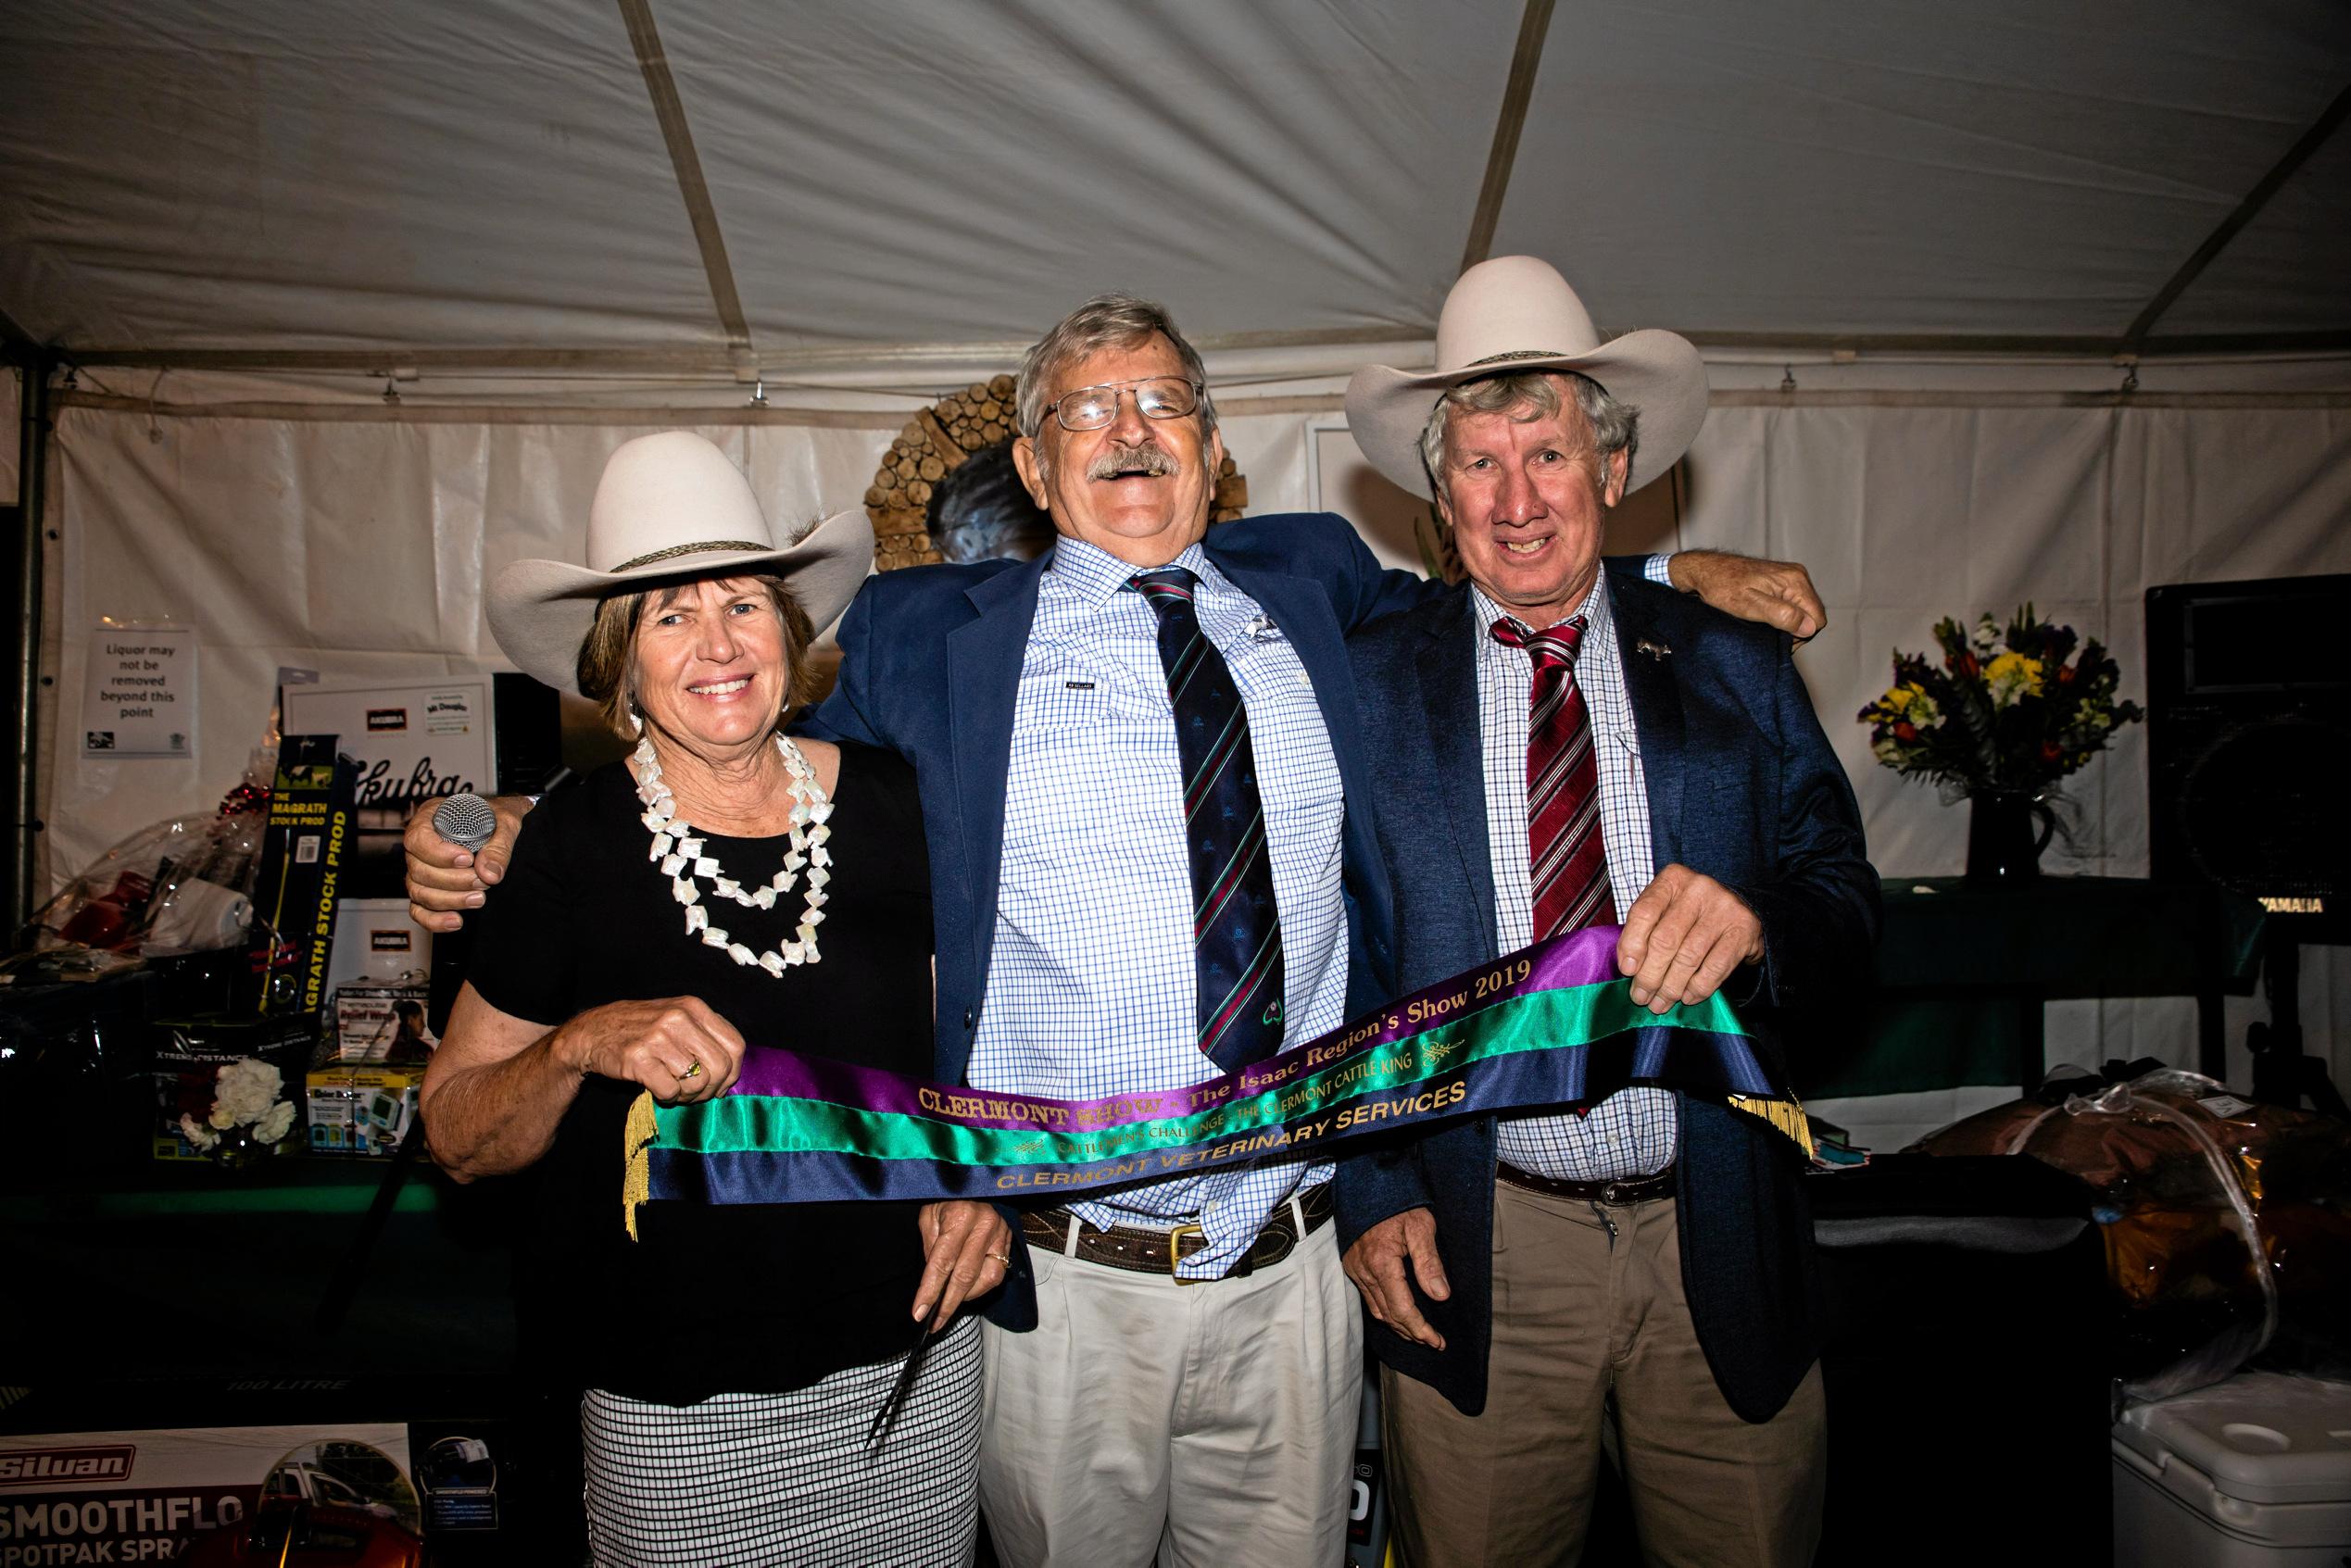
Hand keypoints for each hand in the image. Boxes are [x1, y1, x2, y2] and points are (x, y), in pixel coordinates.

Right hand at [405, 794, 529, 931]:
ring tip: (478, 899)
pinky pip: (419, 910)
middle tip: (482, 882)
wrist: (502, 826)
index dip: (439, 854)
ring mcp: (421, 869)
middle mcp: (420, 845)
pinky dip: (434, 920)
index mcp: (430, 818)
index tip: (467, 859)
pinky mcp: (428, 890)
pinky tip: (456, 921)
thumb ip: (499, 845)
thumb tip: (490, 873)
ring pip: (419, 892)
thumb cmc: (499, 817)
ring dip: (448, 900)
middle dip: (452, 881)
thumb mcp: (506, 821)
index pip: (418, 839)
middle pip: (418, 870)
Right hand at [550, 997, 745, 1103]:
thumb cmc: (641, 1029)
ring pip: (697, 1082)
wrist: (592, 1032)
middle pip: (721, 1067)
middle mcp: (679, 1018)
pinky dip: (667, 1097)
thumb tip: (732, 1070)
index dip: (733, 1072)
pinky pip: (671, 1091)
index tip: (720, 1084)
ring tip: (674, 1089)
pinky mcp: (638, 1058)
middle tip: (695, 1093)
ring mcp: (658, 1037)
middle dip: (711, 1089)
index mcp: (694, 1007)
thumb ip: (705, 1035)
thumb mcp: (677, 1017)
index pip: (735, 1045)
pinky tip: (657, 1088)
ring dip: (688, 1095)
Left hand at [913, 1201, 1011, 1326]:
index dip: (930, 1290)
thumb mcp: (929, 1215)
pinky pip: (998, 1274)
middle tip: (934, 1323)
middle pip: (966, 1276)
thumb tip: (933, 1281)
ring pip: (987, 1279)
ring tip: (950, 1304)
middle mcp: (984, 1224)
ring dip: (967, 1297)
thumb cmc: (947, 1199)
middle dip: (948, 1304)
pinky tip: (967, 1289)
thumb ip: (930, 1247)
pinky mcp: (1010, 1242)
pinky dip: (981, 1287)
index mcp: (960, 1214)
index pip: (943, 1262)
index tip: (919, 1313)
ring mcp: (1001, 1233)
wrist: (976, 1181)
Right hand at [1342, 1208, 1450, 1349]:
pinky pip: (1367, 1298)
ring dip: (1397, 1325)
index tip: (1437, 1341)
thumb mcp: (1421, 1227)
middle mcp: (1364, 1270)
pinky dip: (1384, 1311)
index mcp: (1381, 1262)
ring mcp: (1354, 1268)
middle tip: (1432, 1341)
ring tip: (1418, 1333)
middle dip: (1411, 1332)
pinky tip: (1397, 1314)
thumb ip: (1430, 1263)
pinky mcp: (1352, 1265)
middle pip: (1388, 1315)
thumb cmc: (1399, 1202)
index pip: (1402, 1309)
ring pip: (1376, 1310)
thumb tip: (1440, 1296)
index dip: (1420, 1329)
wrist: (1369, 1183)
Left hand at [1617, 864, 1764, 1013]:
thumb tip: (1629, 968)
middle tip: (1641, 997)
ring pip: (1689, 957)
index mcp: (1672, 879)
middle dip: (1649, 975)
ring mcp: (1723, 908)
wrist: (1740, 906)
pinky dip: (1698, 988)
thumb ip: (1644, 929)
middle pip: (1665, 939)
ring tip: (1660, 1003)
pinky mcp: (1743, 930)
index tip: (1626, 970)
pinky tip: (1687, 998)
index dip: (1632, 944)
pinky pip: (1715, 967)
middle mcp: (1698, 889)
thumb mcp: (1664, 909)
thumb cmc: (1690, 912)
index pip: (1644, 912)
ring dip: (1671, 988)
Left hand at [1669, 550, 1826, 640]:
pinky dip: (1783, 615)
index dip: (1800, 634)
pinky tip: (1765, 617)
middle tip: (1767, 632)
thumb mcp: (1750, 606)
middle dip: (1795, 629)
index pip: (1817, 619)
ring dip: (1788, 623)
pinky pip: (1793, 604)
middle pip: (1812, 615)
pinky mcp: (1782, 580)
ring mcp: (1790, 577)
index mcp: (1795, 581)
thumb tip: (1809, 627)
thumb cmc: (1722, 587)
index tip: (1776, 636)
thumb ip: (1781, 615)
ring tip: (1764, 624)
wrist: (1705, 571)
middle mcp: (1797, 575)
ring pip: (1803, 611)